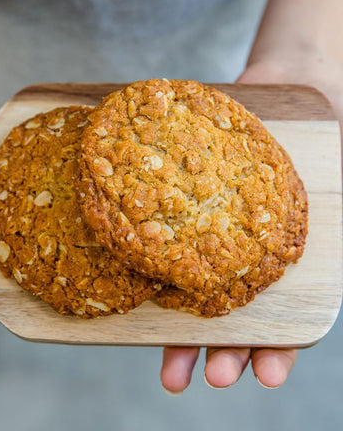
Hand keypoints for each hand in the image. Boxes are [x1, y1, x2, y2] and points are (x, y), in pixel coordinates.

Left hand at [160, 52, 342, 392]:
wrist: (281, 89)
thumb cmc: (321, 130)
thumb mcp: (339, 173)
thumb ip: (339, 213)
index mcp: (281, 258)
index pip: (281, 315)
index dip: (277, 348)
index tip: (269, 375)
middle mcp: (243, 254)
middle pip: (232, 317)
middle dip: (223, 352)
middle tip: (212, 377)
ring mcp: (209, 234)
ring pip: (193, 294)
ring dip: (185, 336)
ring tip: (174, 370)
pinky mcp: (179, 209)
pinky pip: (165, 242)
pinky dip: (154, 270)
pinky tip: (144, 294)